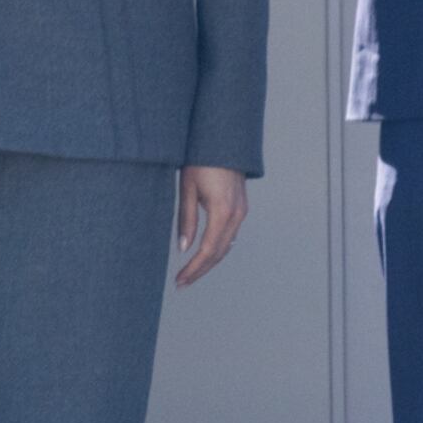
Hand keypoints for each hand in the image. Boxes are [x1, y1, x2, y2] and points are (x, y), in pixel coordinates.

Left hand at [175, 166, 248, 285]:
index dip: (194, 269)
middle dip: (200, 270)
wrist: (224, 139)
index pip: (208, 250)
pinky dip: (217, 249)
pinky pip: (230, 235)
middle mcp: (237, 214)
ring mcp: (242, 211)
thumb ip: (186, 220)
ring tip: (190, 272)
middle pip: (219, 253)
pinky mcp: (241, 207)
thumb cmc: (201, 159)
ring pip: (226, 246)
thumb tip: (184, 249)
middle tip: (182, 283)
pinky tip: (204, 254)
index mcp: (222, 211)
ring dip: (209, 262)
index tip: (180, 280)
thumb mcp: (187, 188)